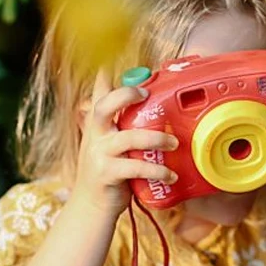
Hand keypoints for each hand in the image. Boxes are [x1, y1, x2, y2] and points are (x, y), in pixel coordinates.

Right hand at [73, 70, 178, 218]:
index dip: (104, 75)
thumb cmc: (108, 171)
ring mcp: (99, 154)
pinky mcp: (106, 174)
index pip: (98, 93)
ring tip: (174, 142)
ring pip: (128, 138)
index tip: (110, 59)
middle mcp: (95, 134)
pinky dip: (157, 170)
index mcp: (98, 123)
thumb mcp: (111, 143)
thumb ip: (124, 124)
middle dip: (125, 95)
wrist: (92, 206)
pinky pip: (135, 167)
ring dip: (156, 138)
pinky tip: (171, 174)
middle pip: (104, 105)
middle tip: (146, 93)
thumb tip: (151, 105)